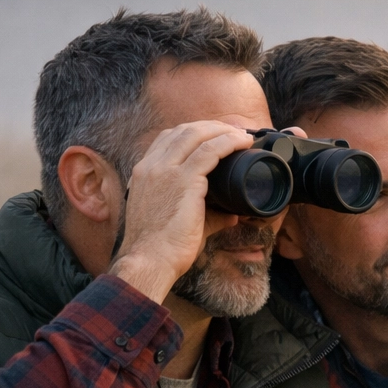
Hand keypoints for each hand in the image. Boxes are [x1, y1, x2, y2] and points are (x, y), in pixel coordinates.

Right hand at [108, 122, 255, 302]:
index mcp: (144, 172)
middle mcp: (151, 166)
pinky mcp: (183, 181)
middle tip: (234, 132)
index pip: (168, 139)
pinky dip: (228, 143)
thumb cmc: (163, 248)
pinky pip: (209, 151)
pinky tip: (242, 143)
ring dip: (223, 131)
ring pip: (196, 135)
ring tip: (243, 135)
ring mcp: (165, 170)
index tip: (216, 136)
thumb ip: (208, 216)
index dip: (194, 132)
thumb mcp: (181, 223)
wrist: (150, 260)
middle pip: (183, 130)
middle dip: (212, 127)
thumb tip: (231, 215)